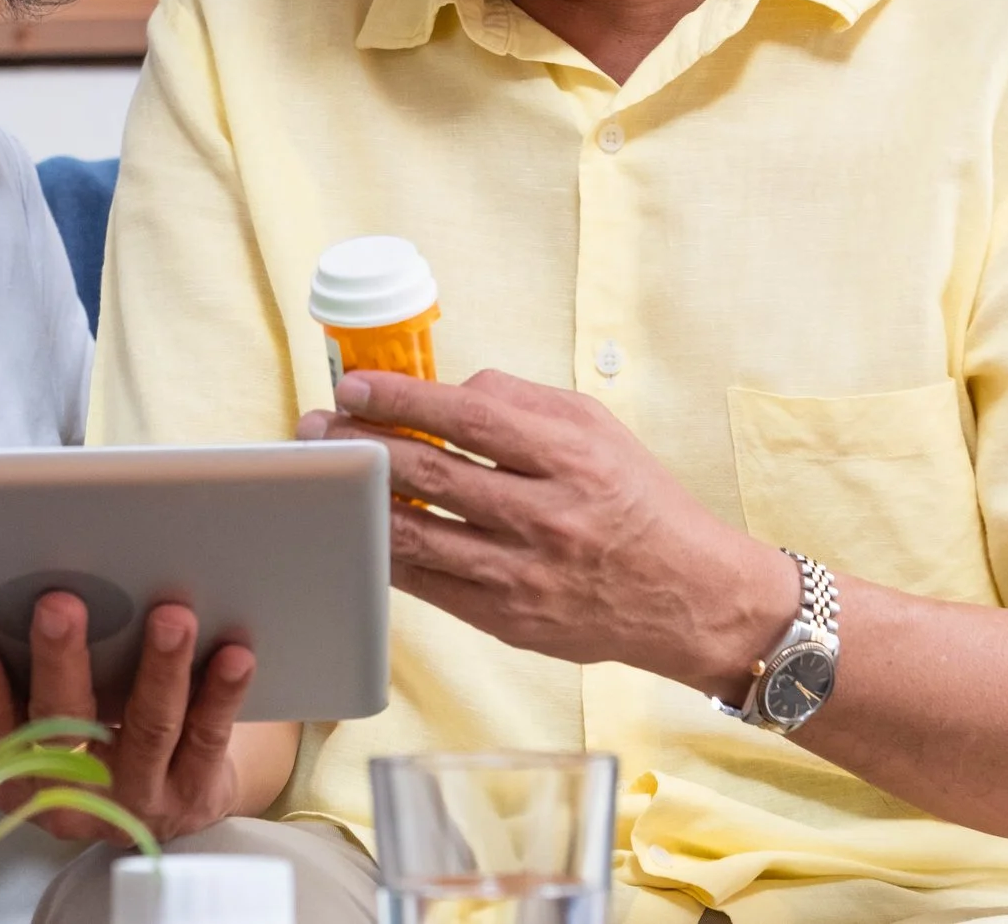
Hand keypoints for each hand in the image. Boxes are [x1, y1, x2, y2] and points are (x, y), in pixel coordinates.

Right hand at [0, 592, 254, 843]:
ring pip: (148, 728)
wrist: (166, 799)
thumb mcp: (50, 719)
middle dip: (61, 662)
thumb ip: (30, 674)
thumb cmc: (94, 734)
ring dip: (160, 669)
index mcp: (20, 774)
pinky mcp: (193, 795)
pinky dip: (221, 694)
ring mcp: (136, 800)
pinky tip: (234, 656)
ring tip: (170, 618)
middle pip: (64, 725)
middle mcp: (71, 795)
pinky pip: (208, 738)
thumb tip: (8, 586)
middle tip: (60, 605)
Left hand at [299, 368, 797, 698]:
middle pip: (430, 475)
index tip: (355, 387)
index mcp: (570, 456)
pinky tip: (360, 528)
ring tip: (325, 476)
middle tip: (318, 429)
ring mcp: (522, 574)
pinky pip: (426, 585)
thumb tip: (447, 391)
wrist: (689, 597)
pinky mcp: (507, 620)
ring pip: (417, 535)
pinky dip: (385, 555)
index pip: (469, 416)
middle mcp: (546, 515)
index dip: (402, 399)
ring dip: (360, 502)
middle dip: (362, 447)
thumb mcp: (597, 428)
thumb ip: (522, 401)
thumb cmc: (637, 502)